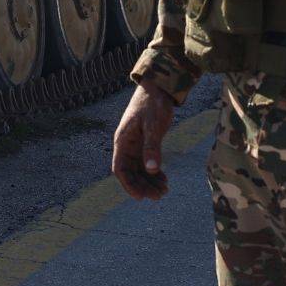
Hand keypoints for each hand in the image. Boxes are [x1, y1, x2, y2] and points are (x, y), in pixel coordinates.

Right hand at [112, 84, 175, 199]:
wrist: (158, 88)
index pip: (120, 169)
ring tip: (164, 190)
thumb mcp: (153, 125)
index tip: (140, 197)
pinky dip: (154, 172)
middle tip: (159, 196)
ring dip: (149, 181)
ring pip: (139, 169)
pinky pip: (146, 162)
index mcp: (123, 141)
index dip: (128, 184)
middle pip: (130, 172)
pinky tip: (164, 179)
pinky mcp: (145, 142)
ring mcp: (135, 144)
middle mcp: (127, 145)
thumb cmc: (153, 104)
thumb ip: (152, 147)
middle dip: (143, 186)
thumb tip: (151, 169)